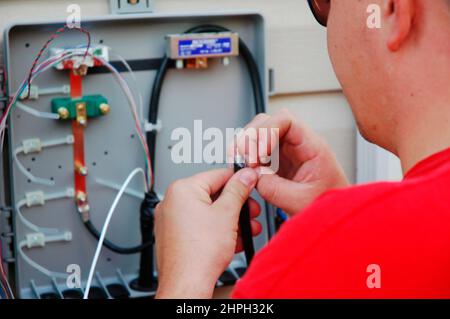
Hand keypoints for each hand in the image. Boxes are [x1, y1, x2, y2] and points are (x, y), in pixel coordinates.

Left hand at [155, 168, 261, 298]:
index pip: (217, 175)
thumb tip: (245, 175)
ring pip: (207, 213)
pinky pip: (199, 226)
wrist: (186, 284)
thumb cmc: (198, 253)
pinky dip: (216, 231)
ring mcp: (171, 220)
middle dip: (236, 206)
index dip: (239, 181)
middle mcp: (172, 202)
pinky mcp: (174, 236)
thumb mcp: (227, 214)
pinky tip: (232, 240)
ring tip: (245, 230)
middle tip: (250, 212)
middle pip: (213, 195)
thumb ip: (238, 190)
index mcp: (182, 189)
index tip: (251, 184)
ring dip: (230, 220)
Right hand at [232, 109, 348, 215]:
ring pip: (261, 134)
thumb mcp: (299, 202)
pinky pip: (259, 151)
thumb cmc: (327, 208)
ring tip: (242, 163)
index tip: (258, 153)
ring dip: (247, 145)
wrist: (334, 218)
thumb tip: (252, 175)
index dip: (267, 131)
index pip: (287, 121)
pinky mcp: (278, 162)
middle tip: (243, 158)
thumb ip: (274, 188)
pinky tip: (246, 169)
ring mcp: (288, 152)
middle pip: (269, 122)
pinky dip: (248, 157)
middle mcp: (299, 145)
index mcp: (313, 147)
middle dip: (251, 137)